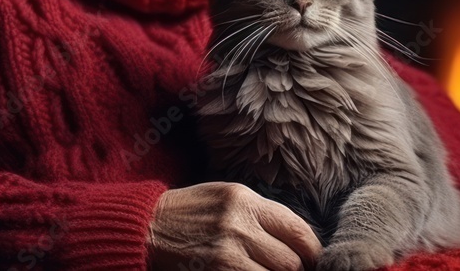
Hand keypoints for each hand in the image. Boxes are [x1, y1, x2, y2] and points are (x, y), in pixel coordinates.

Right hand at [147, 182, 321, 270]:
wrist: (146, 228)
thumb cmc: (190, 212)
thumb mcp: (226, 198)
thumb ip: (261, 215)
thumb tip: (300, 242)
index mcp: (245, 200)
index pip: (299, 231)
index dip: (313, 252)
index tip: (311, 260)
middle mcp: (238, 224)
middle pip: (291, 261)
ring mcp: (226, 253)